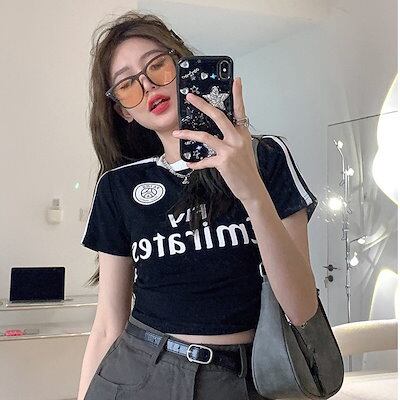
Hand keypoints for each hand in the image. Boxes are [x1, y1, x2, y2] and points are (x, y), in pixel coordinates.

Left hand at [172, 77, 263, 201]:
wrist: (252, 188)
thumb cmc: (246, 169)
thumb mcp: (243, 149)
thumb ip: (232, 139)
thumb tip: (216, 133)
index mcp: (243, 133)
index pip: (240, 110)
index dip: (238, 94)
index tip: (236, 80)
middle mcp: (237, 138)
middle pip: (218, 116)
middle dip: (202, 105)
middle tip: (190, 97)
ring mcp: (230, 150)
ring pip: (206, 136)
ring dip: (189, 134)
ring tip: (177, 133)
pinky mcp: (223, 162)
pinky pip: (205, 160)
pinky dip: (196, 163)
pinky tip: (189, 163)